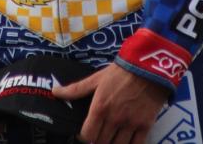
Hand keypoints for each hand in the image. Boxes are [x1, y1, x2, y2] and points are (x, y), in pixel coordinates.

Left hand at [52, 62, 168, 143]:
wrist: (147, 66)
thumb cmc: (120, 71)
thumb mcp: (96, 79)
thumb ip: (76, 89)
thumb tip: (55, 91)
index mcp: (100, 108)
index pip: (87, 136)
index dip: (85, 136)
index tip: (87, 132)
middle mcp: (114, 119)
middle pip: (101, 143)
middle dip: (98, 140)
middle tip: (99, 133)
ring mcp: (130, 124)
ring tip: (111, 136)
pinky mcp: (145, 126)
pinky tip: (125, 141)